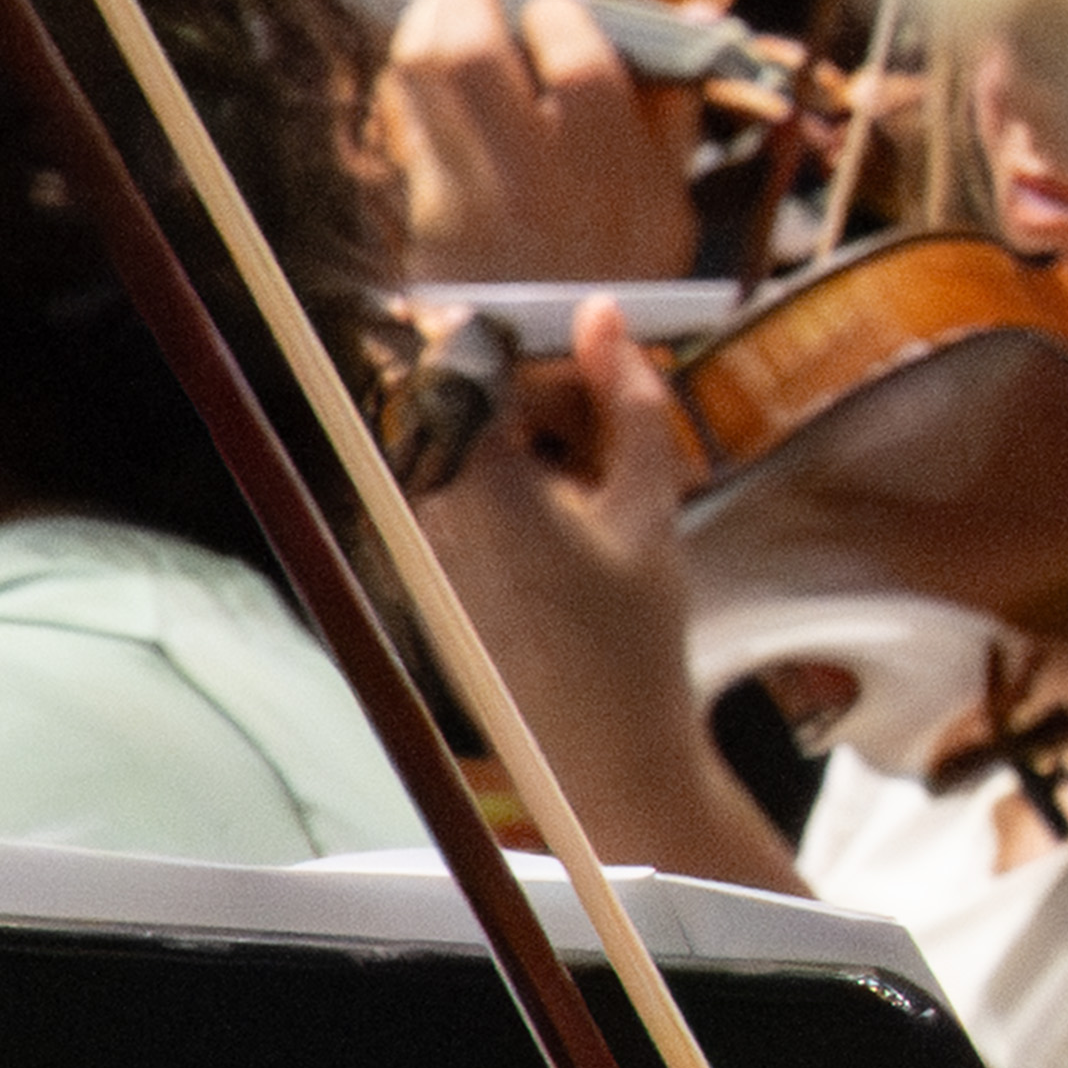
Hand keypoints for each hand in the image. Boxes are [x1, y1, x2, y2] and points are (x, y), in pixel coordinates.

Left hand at [384, 0, 705, 283]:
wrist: (554, 361)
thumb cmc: (621, 266)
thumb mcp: (671, 193)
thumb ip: (677, 99)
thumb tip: (700, 6)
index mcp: (616, 173)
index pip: (576, 63)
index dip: (556, 12)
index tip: (554, 9)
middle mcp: (539, 183)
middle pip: (471, 54)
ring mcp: (472, 199)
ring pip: (420, 77)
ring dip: (422, 22)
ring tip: (442, 8)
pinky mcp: (425, 213)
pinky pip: (400, 118)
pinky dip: (405, 80)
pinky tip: (424, 70)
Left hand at [404, 314, 782, 883]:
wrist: (597, 750)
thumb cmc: (629, 638)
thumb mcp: (649, 506)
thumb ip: (629, 399)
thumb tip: (604, 318)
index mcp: (477, 477)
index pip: (467, 350)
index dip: (526, 329)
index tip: (580, 327)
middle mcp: (426, 500)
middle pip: (463, 392)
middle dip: (538, 383)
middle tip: (614, 406)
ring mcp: (418, 535)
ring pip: (462, 437)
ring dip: (531, 432)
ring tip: (603, 473)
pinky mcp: (425, 564)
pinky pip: (457, 485)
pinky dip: (514, 478)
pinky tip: (575, 517)